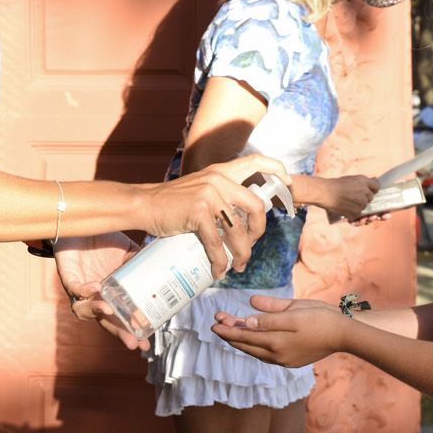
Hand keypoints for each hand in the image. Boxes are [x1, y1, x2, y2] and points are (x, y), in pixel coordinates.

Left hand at [54, 233, 146, 351]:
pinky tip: (97, 286)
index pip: (121, 318)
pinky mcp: (68, 276)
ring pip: (84, 311)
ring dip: (97, 312)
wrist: (81, 224)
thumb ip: (141, 261)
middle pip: (105, 322)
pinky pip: (74, 288)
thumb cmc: (103, 240)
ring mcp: (80, 288)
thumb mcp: (127, 250)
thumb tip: (164, 266)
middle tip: (132, 343)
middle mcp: (95, 296)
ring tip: (110, 311)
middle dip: (118, 333)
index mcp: (111, 293)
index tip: (146, 343)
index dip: (132, 331)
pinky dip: (84, 290)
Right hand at [140, 155, 289, 277]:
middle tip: (251, 246)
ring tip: (238, 266)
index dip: (277, 171)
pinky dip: (220, 261)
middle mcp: (219, 180)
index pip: (256, 162)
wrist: (145, 204)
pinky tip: (218, 270)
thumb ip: (220, 194)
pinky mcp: (198, 212)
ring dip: (242, 254)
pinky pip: (216, 243)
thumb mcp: (201, 188)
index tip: (287, 185)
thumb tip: (241, 218)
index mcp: (222, 172)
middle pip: (255, 207)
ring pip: (238, 231)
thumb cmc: (172, 201)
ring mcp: (209, 195)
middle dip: (258, 232)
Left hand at [210, 295, 350, 367]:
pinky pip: (265, 354)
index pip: (245, 336)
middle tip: (216, 322)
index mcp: (277, 342)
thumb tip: (247, 316)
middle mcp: (278, 355)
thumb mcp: (294, 311)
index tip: (214, 322)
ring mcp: (284, 360)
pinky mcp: (291, 361)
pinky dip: (254, 346)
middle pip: (247, 345)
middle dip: (230, 333)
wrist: (343, 334)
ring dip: (241, 340)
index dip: (228, 329)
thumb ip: (270, 315)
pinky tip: (251, 339)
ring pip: (255, 351)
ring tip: (230, 329)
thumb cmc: (320, 317)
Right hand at [321, 174, 380, 221]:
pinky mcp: (356, 212)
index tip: (367, 190)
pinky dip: (353, 212)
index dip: (373, 189)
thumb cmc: (337, 184)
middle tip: (353, 196)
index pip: (377, 186)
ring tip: (348, 201)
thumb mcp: (352, 178)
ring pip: (365, 206)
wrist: (326, 193)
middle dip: (364, 198)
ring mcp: (361, 203)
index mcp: (364, 181)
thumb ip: (364, 181)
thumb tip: (375, 179)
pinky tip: (346, 207)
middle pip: (371, 197)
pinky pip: (358, 214)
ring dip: (358, 206)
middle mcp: (365, 192)